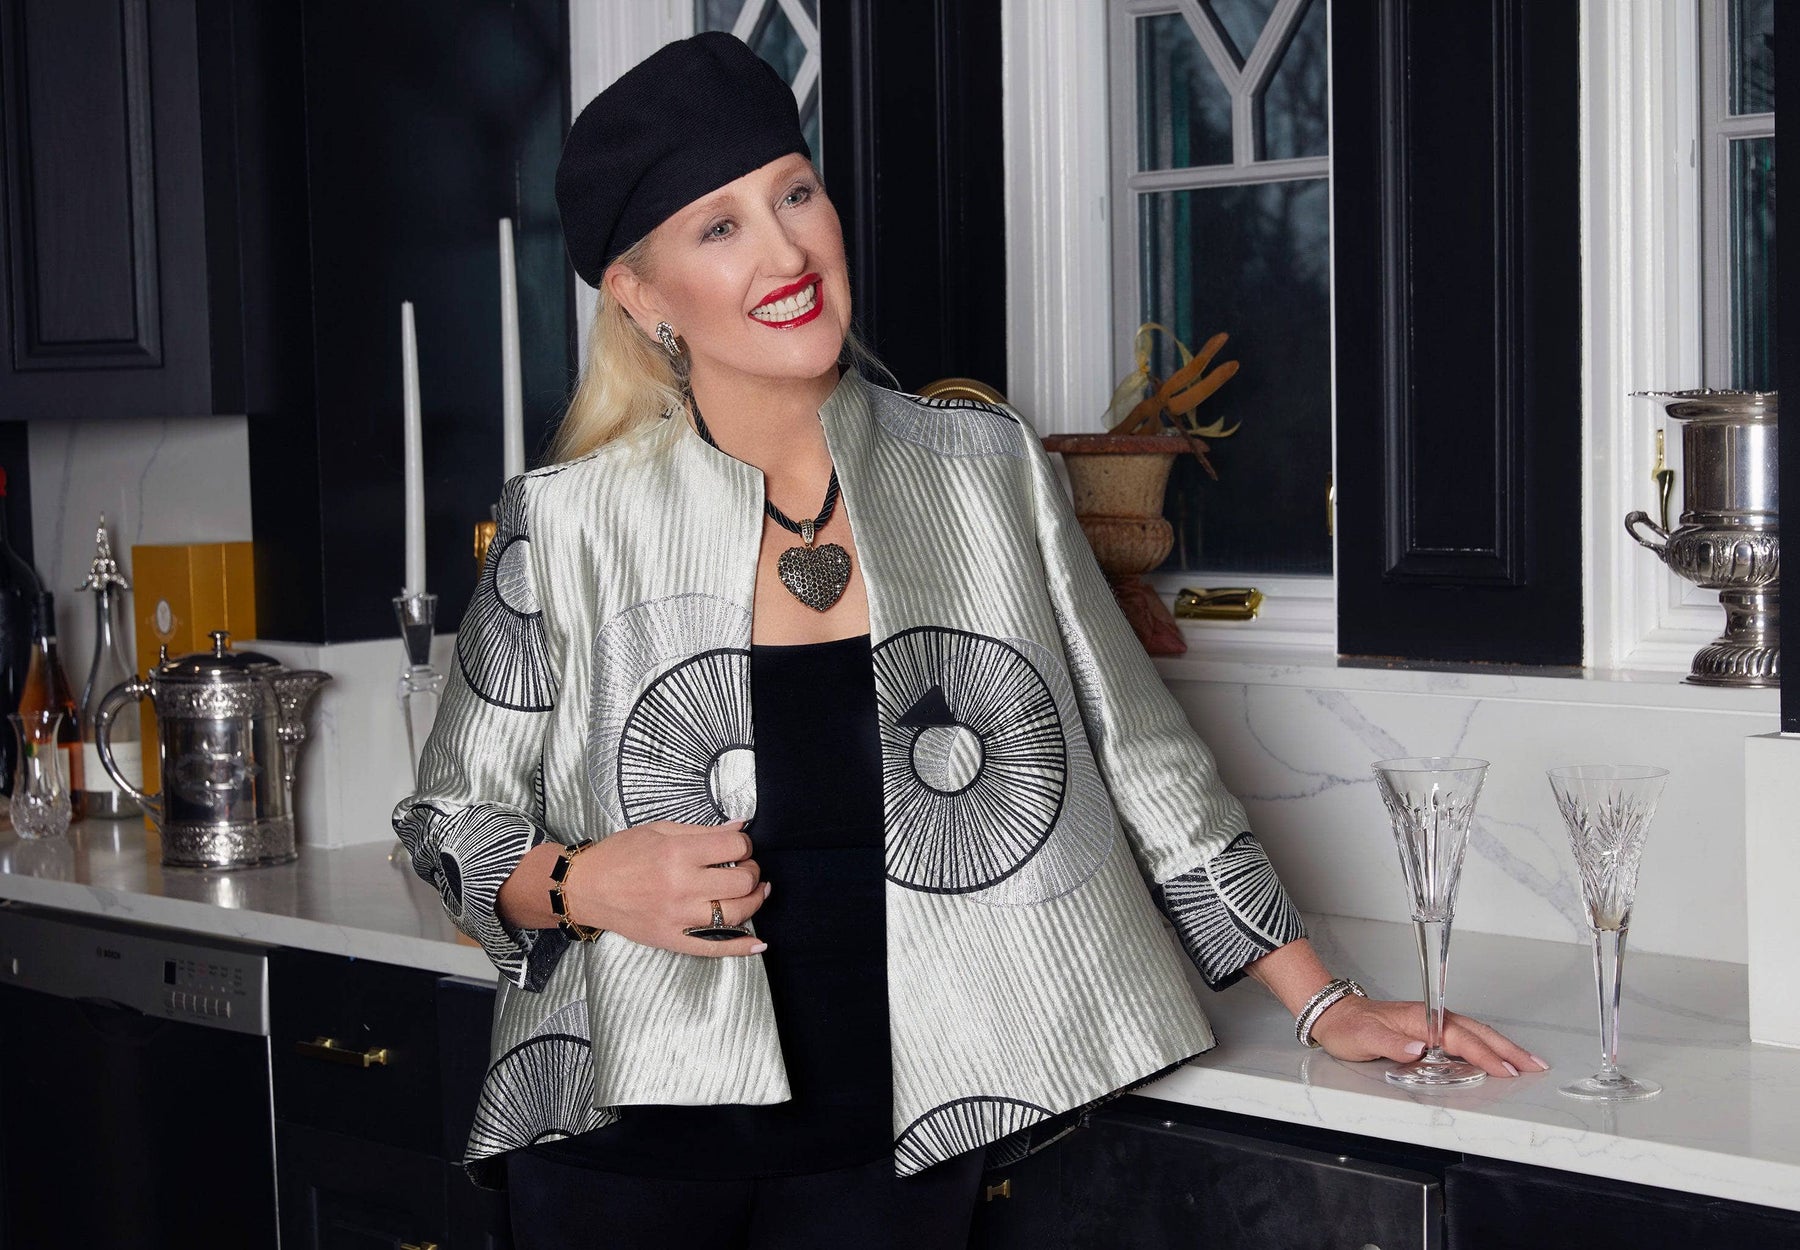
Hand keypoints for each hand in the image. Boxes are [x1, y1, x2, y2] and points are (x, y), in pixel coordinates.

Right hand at [565, 816, 769, 956]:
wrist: (585, 888)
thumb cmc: (620, 854)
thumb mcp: (659, 830)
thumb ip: (703, 832)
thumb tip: (740, 828)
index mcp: (678, 853)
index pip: (735, 848)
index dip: (745, 846)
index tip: (739, 848)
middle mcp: (682, 885)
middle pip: (742, 881)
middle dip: (752, 871)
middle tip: (746, 868)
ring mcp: (678, 916)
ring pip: (736, 913)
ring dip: (754, 901)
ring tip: (755, 892)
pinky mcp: (673, 939)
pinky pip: (715, 948)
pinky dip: (741, 947)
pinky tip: (758, 943)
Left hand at [1308, 996, 1549, 1077]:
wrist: (1335, 1016)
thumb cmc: (1349, 1027)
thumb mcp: (1365, 1038)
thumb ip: (1392, 1044)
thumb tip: (1420, 1049)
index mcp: (1421, 1019)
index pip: (1461, 1039)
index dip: (1485, 1055)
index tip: (1507, 1069)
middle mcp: (1431, 1019)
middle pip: (1478, 1033)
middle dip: (1508, 1049)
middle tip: (1535, 1065)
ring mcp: (1432, 1023)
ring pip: (1475, 1034)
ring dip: (1502, 1047)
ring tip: (1526, 1061)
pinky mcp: (1429, 1030)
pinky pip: (1465, 1037)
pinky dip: (1486, 1046)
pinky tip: (1496, 1055)